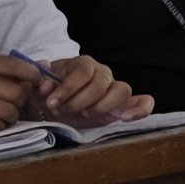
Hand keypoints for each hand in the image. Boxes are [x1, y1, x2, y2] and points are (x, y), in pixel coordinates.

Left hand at [28, 55, 148, 127]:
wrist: (58, 106)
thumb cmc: (51, 94)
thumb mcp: (41, 88)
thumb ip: (42, 84)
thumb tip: (46, 84)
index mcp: (83, 64)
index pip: (83, 71)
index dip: (68, 87)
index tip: (52, 103)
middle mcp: (103, 73)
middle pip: (100, 83)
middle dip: (79, 101)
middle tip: (63, 110)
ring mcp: (116, 88)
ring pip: (122, 90)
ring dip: (101, 106)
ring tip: (85, 114)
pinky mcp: (125, 104)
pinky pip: (143, 101)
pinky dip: (140, 109)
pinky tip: (125, 118)